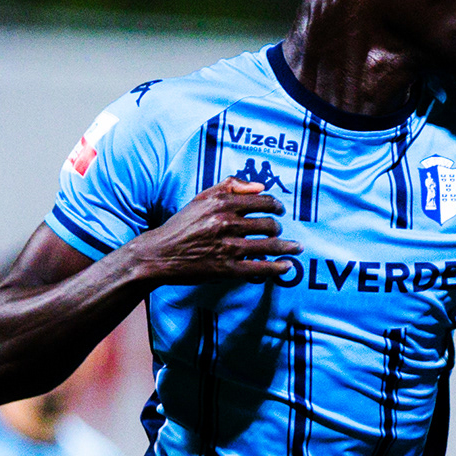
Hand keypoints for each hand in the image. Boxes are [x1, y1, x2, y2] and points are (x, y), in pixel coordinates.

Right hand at [131, 182, 300, 285]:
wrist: (160, 254)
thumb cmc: (181, 225)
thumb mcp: (202, 198)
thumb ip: (230, 187)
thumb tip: (260, 186)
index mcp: (222, 204)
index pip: (262, 201)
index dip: (276, 206)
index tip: (280, 210)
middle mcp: (226, 224)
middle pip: (268, 224)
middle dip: (278, 228)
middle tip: (279, 231)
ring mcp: (228, 248)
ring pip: (269, 245)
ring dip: (287, 247)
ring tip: (295, 248)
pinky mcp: (227, 269)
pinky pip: (260, 268)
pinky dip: (278, 267)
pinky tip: (287, 266)